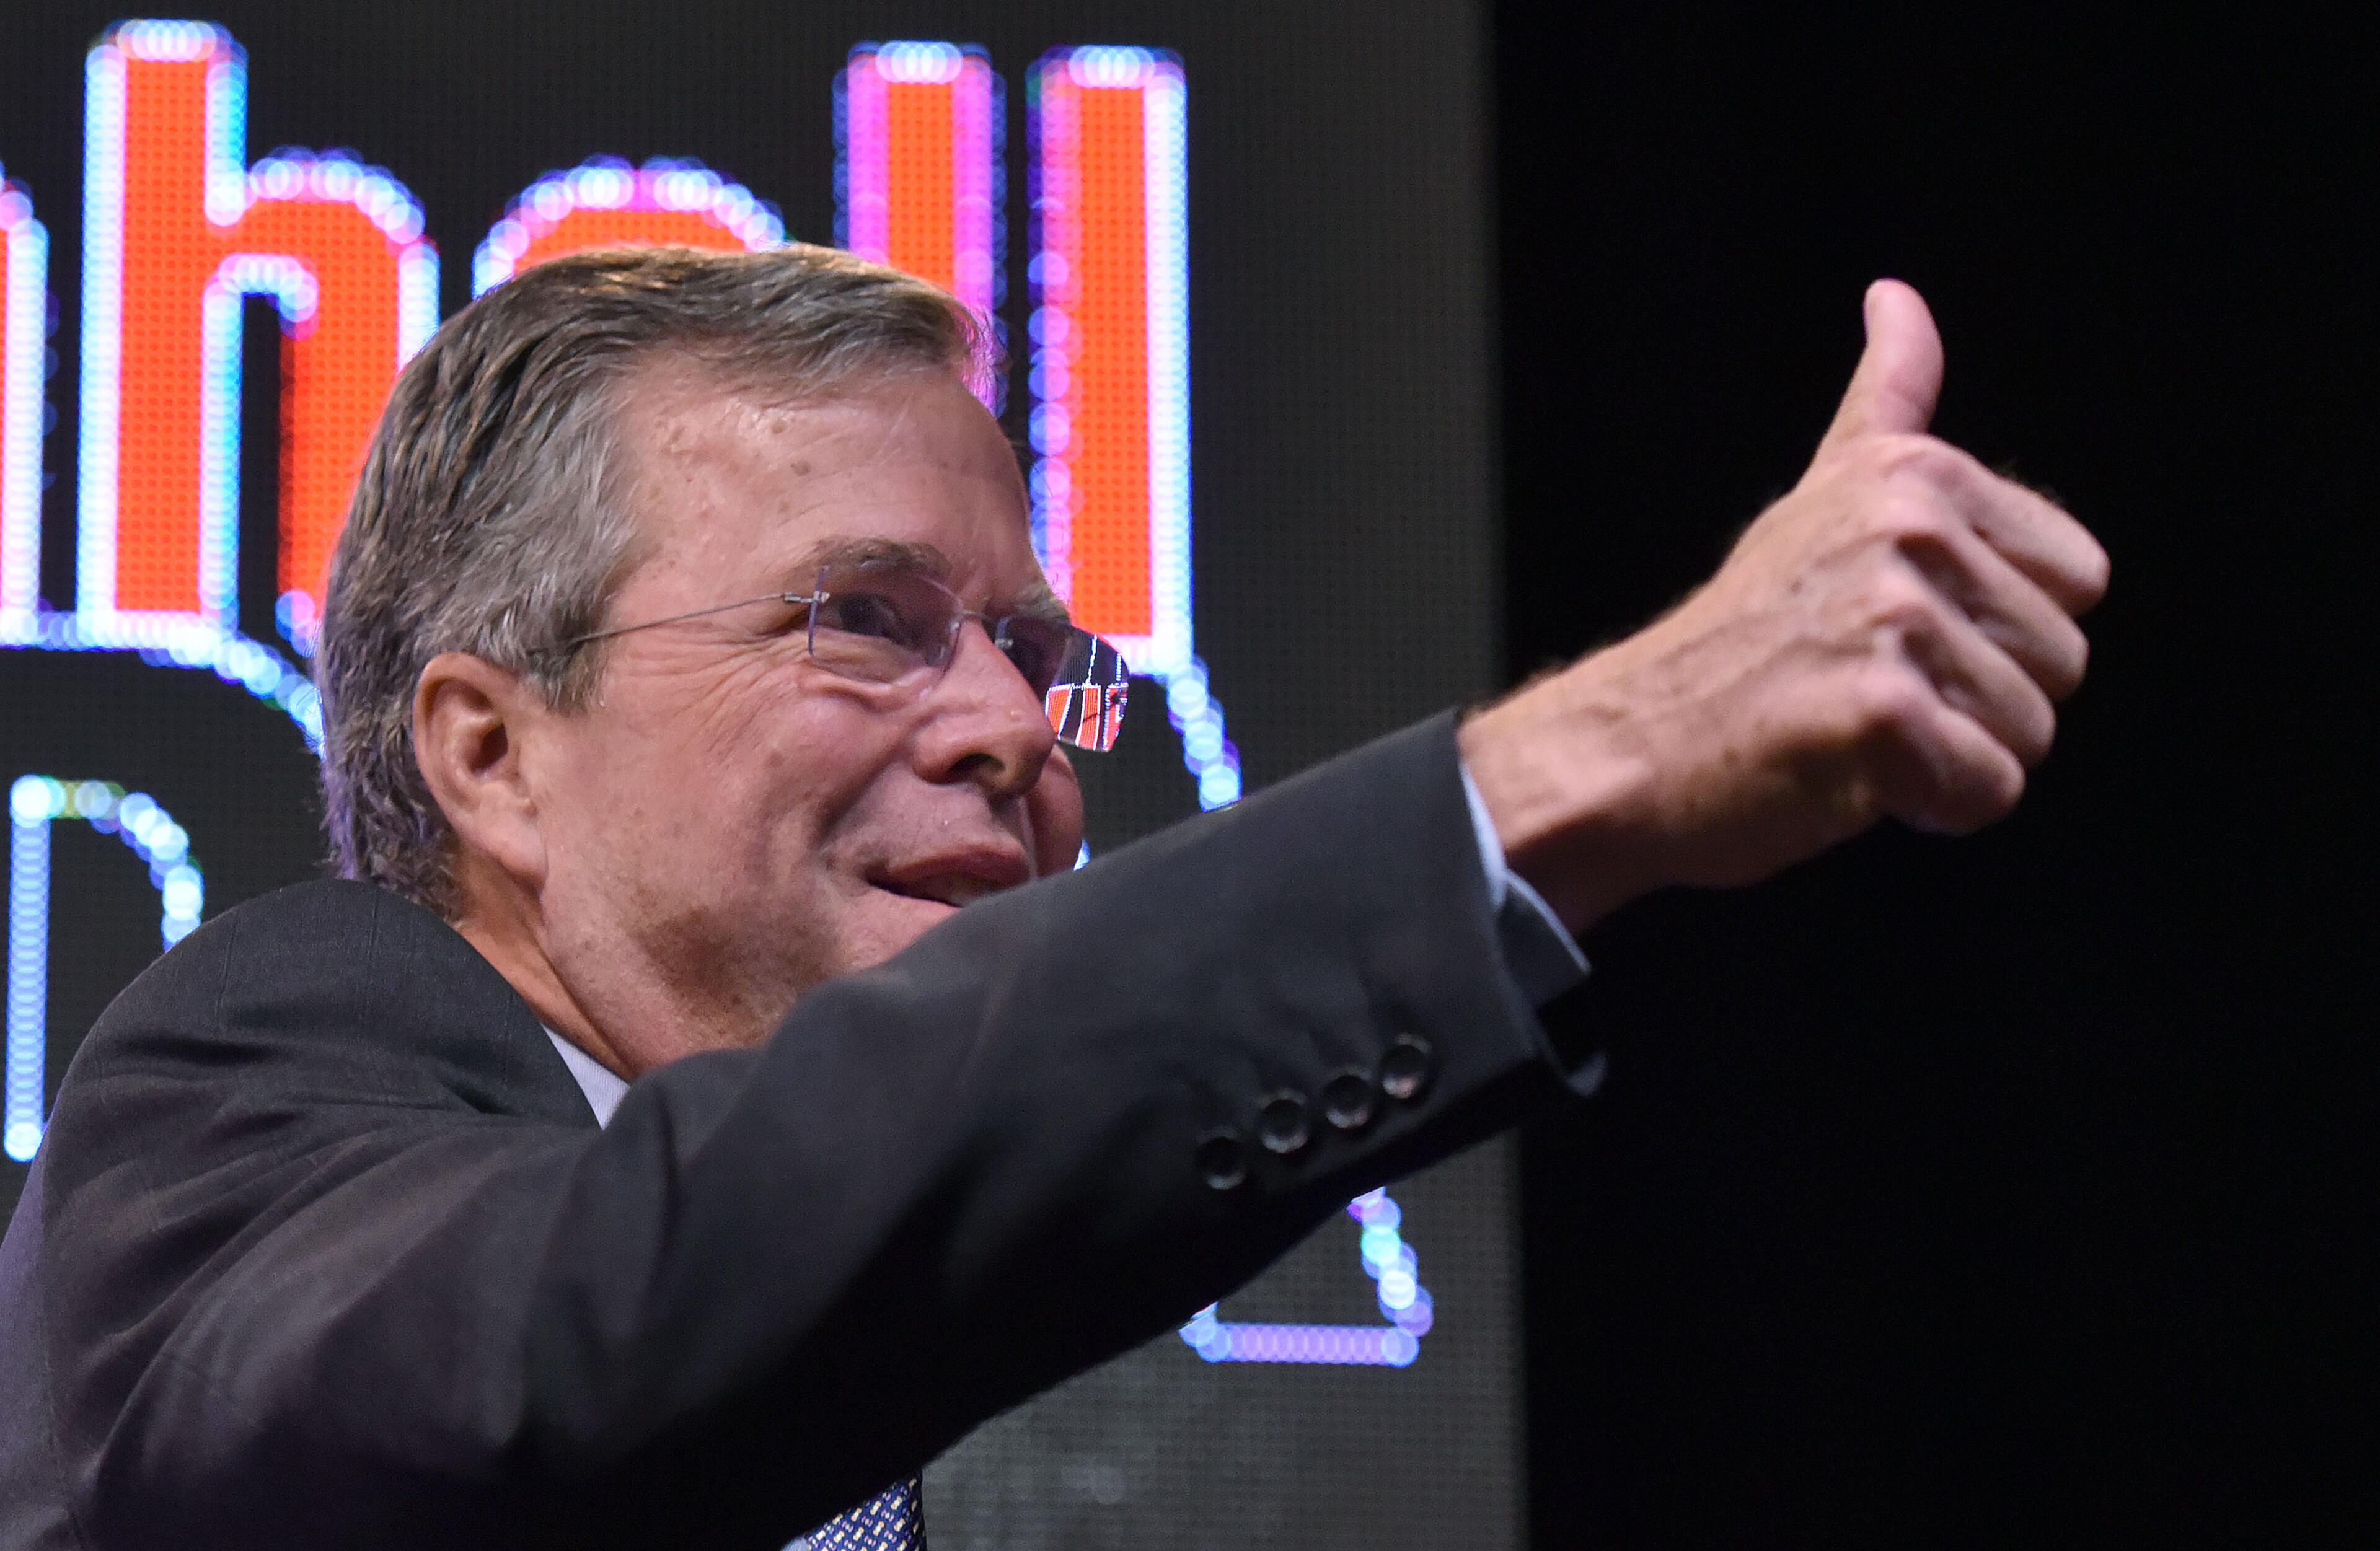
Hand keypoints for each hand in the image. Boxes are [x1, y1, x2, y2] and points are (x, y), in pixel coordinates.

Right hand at [1461, 280, 2110, 930]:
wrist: (1629, 745)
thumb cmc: (1736, 645)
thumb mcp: (1817, 499)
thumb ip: (1886, 402)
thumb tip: (1898, 295)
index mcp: (1914, 474)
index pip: (2078, 579)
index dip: (1997, 628)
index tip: (1895, 633)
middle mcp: (1910, 529)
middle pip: (2064, 661)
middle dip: (1979, 701)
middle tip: (1866, 690)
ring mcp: (1893, 618)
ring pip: (2031, 732)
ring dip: (1953, 759)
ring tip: (1854, 732)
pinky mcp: (1881, 713)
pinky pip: (1988, 790)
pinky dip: (1930, 809)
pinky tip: (1850, 777)